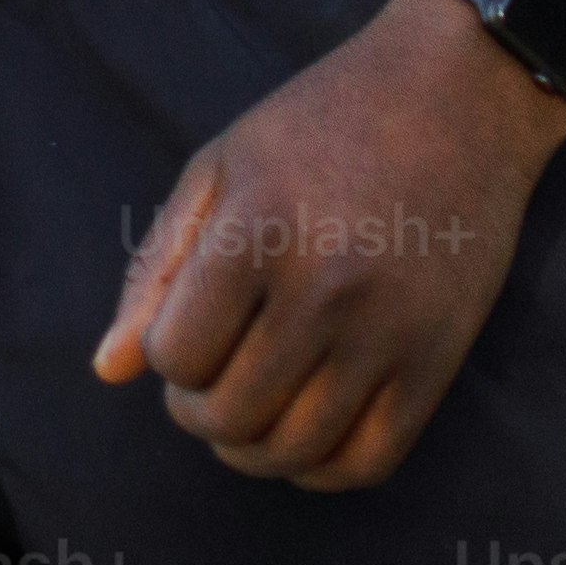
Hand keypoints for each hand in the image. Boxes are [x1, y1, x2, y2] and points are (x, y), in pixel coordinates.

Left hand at [91, 0, 565, 490]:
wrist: (457, 95)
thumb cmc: (320, 121)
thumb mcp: (220, 167)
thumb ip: (155, 269)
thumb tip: (108, 371)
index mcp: (258, 230)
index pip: (175, 355)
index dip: (164, 354)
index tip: (182, 329)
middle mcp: (324, 289)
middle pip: (228, 415)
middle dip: (198, 411)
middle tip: (208, 378)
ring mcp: (388, 331)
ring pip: (293, 450)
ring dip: (250, 448)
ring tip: (247, 406)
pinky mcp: (439, 359)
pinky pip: (368, 461)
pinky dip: (320, 469)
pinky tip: (302, 433)